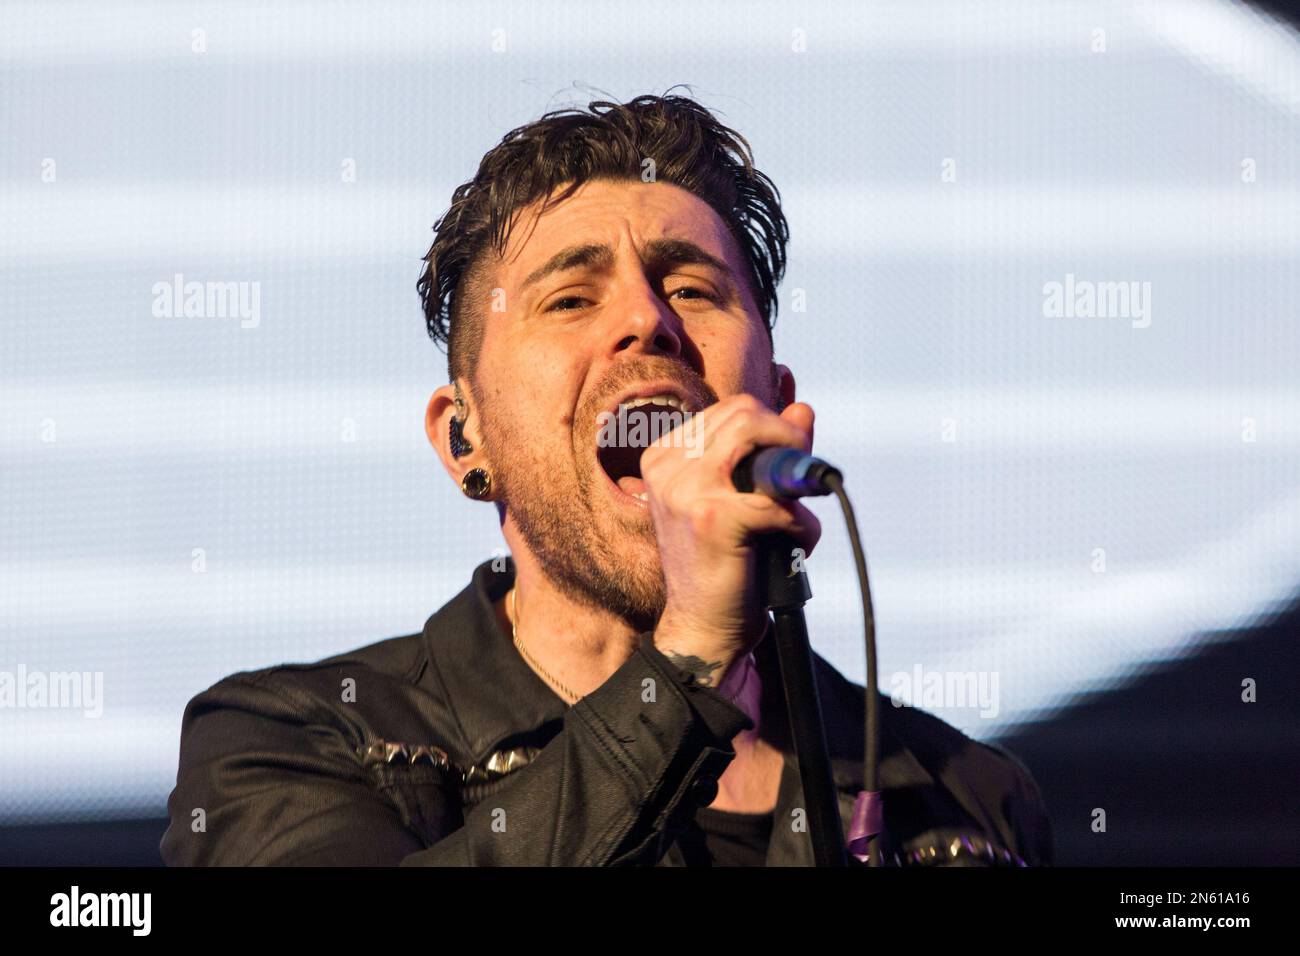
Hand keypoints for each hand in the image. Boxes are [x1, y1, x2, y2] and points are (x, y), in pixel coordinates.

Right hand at [643, 394, 820, 685]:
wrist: (702, 630)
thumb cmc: (725, 566)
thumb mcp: (742, 499)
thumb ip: (769, 453)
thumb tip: (804, 408)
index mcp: (665, 457)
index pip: (734, 409)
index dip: (775, 429)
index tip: (788, 462)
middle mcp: (668, 466)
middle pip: (748, 413)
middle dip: (789, 442)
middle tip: (798, 483)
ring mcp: (686, 488)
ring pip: (763, 441)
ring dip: (792, 480)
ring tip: (790, 518)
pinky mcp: (714, 517)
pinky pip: (780, 502)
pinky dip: (799, 527)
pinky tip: (789, 549)